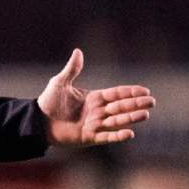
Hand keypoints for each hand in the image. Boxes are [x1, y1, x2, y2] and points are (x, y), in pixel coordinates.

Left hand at [37, 49, 154, 146]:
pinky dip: (118, 136)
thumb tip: (78, 51)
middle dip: (136, 104)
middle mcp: (97, 111)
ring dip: (131, 118)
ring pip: (117, 121)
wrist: (37, 122)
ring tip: (145, 115)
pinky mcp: (89, 137)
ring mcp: (95, 125)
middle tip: (151, 102)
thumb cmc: (48, 102)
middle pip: (121, 107)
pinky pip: (106, 137)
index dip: (131, 92)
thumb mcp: (60, 83)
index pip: (117, 94)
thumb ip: (72, 69)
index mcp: (94, 98)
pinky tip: (130, 133)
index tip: (145, 91)